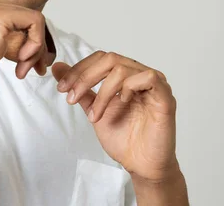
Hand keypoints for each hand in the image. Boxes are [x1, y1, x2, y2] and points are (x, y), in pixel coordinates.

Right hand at [0, 0, 54, 109]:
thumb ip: (11, 38)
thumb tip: (40, 38)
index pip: (22, 18)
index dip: (33, 42)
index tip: (31, 63)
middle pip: (30, 19)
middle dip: (37, 47)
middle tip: (31, 68)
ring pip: (35, 20)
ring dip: (36, 49)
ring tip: (23, 68)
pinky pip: (35, 22)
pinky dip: (36, 44)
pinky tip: (21, 61)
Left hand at [52, 51, 178, 181]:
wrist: (140, 165)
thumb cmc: (123, 139)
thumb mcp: (94, 109)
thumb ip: (80, 89)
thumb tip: (58, 68)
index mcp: (126, 75)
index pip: (101, 59)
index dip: (79, 70)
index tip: (62, 88)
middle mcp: (140, 75)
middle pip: (110, 59)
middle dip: (85, 76)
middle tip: (71, 96)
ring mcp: (155, 84)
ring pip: (123, 68)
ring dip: (102, 92)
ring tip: (94, 115)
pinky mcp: (165, 97)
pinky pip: (148, 78)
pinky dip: (129, 87)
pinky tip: (122, 102)